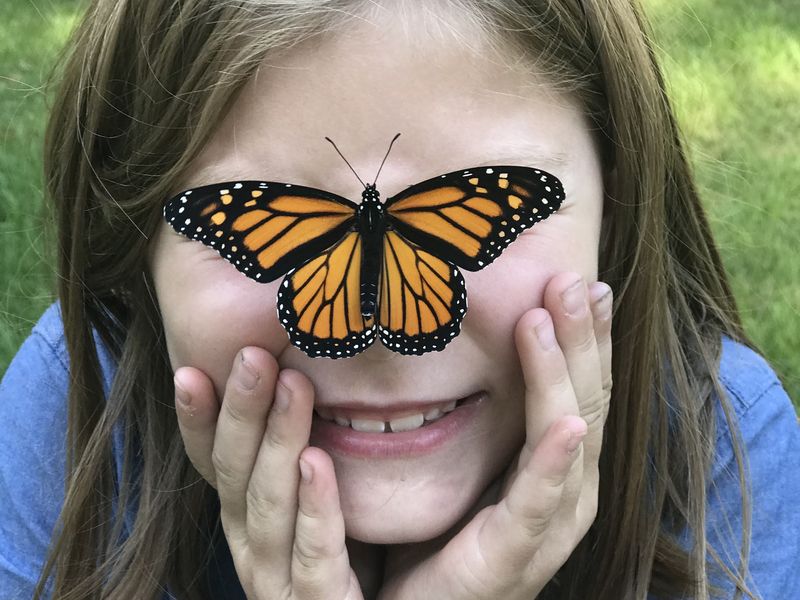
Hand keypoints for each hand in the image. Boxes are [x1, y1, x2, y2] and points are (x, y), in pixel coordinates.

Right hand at [173, 352, 363, 599]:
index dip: (199, 421)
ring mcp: (281, 584)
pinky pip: (315, 554)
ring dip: (277, 440)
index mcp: (248, 522)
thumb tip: (301, 372)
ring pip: (269, 506)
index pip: (214, 465)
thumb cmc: (356, 559)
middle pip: (236, 476)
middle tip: (254, 355)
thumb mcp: (321, 498)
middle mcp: (254, 551)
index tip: (192, 369)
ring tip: (292, 383)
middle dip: (242, 412)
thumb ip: (309, 447)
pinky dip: (314, 505)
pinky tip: (316, 461)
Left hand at [378, 273, 611, 599]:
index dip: (583, 337)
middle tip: (571, 279)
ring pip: (569, 437)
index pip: (578, 388)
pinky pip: (539, 503)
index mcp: (556, 465)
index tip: (576, 279)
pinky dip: (555, 461)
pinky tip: (565, 423)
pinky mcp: (514, 555)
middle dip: (581, 338)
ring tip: (550, 317)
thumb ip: (483, 411)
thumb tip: (470, 343)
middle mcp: (566, 490)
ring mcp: (547, 525)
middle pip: (583, 400)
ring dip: (563, 375)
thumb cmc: (445, 530)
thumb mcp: (471, 458)